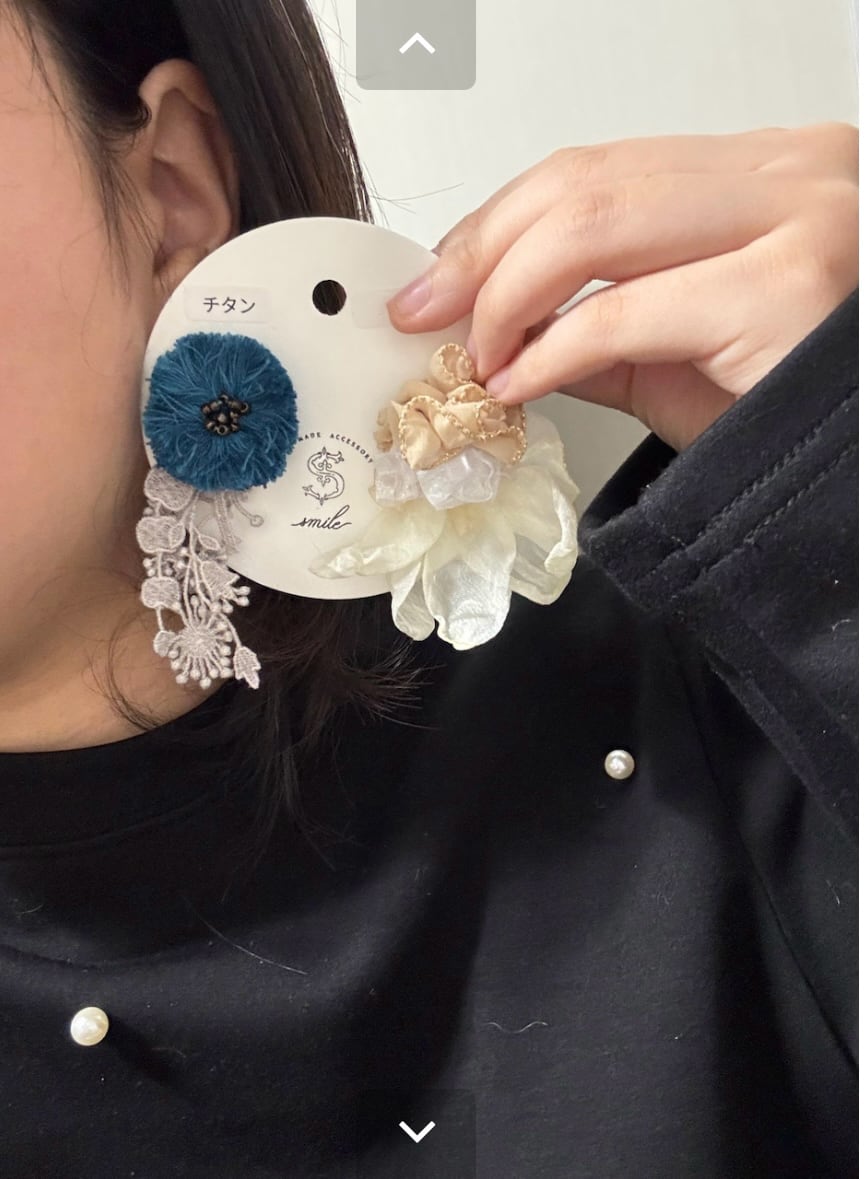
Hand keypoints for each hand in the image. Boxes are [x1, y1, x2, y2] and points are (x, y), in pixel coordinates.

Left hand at [388, 123, 857, 450]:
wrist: (855, 479)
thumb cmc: (792, 406)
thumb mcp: (680, 355)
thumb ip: (598, 327)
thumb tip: (501, 322)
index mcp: (760, 174)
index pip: (600, 169)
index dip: (501, 222)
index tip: (440, 277)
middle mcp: (786, 174)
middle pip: (585, 183)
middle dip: (482, 252)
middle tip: (427, 311)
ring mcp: (794, 220)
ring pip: (594, 225)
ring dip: (507, 296)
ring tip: (475, 354)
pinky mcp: (784, 288)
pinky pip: (622, 312)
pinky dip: (549, 350)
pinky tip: (518, 384)